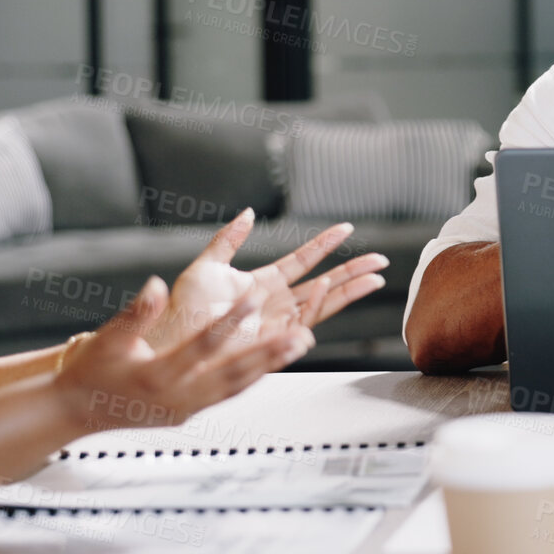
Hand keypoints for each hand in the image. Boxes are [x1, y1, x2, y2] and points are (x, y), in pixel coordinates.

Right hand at [55, 274, 314, 431]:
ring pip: (237, 386)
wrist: (77, 411)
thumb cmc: (91, 372)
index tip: (253, 299)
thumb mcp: (107, 340)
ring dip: (270, 365)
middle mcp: (176, 398)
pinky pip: (230, 394)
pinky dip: (254, 377)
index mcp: (155, 377)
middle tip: (301, 334)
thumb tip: (156, 285)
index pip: (200, 345)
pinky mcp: (190, 412)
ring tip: (299, 345)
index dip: (228, 322)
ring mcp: (186, 409)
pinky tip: (274, 361)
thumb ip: (136, 314)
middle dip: (268, 353)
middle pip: (232, 373)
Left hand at [155, 210, 388, 349]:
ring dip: (350, 289)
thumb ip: (228, 239)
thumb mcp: (207, 265)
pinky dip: (318, 303)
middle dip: (353, 272)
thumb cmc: (183, 309)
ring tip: (376, 277)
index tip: (345, 228)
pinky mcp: (275, 339)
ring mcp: (279, 322)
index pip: (303, 261)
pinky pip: (304, 319)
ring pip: (324, 303)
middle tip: (380, 260)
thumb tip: (249, 214)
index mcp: (264, 283)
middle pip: (324, 284)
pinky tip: (329, 285)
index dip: (324, 244)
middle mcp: (276, 304)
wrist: (173, 337)